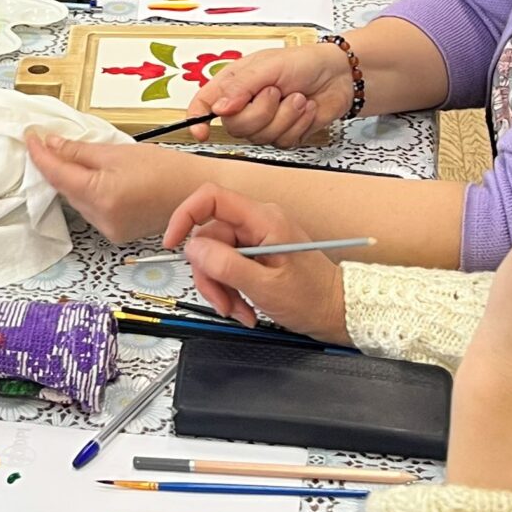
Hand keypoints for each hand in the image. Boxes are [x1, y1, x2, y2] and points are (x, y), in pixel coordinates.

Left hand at [26, 129, 210, 243]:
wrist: (195, 191)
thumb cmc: (165, 168)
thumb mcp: (117, 152)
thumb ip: (79, 151)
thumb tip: (51, 144)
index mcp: (101, 196)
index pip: (56, 174)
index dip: (39, 154)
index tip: (29, 137)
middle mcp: (101, 219)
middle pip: (64, 189)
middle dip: (53, 166)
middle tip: (44, 141)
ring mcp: (108, 230)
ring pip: (76, 201)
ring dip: (69, 180)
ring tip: (69, 156)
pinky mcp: (116, 233)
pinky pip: (90, 210)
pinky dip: (86, 193)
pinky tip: (90, 178)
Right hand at [170, 184, 351, 345]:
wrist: (338, 313)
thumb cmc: (314, 299)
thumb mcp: (266, 286)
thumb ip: (227, 265)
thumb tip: (193, 248)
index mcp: (264, 220)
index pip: (211, 198)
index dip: (185, 216)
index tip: (173, 243)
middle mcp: (259, 223)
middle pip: (210, 237)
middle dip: (209, 274)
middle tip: (222, 302)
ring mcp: (257, 238)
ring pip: (216, 255)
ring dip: (220, 287)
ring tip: (238, 311)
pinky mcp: (257, 253)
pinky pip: (228, 266)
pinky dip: (230, 289)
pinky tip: (245, 308)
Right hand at [183, 42, 355, 146]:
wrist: (339, 76)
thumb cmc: (303, 62)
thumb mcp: (268, 66)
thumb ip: (241, 87)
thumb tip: (218, 108)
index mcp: (233, 84)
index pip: (204, 104)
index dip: (197, 119)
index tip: (201, 132)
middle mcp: (244, 105)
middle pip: (235, 126)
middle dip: (261, 111)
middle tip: (277, 91)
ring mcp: (264, 123)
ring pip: (260, 137)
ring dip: (285, 116)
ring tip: (297, 97)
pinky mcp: (284, 135)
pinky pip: (282, 142)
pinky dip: (298, 124)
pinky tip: (305, 109)